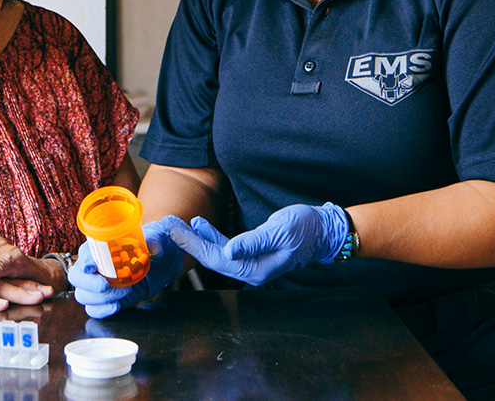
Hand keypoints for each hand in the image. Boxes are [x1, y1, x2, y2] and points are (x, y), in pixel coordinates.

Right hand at [68, 216, 189, 318]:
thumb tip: (154, 250)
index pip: (85, 252)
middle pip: (76, 277)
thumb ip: (154, 243)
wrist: (164, 261)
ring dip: (100, 298)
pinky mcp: (107, 298)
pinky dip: (101, 311)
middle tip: (106, 285)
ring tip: (124, 292)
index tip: (91, 267)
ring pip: (83, 295)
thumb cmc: (155, 243)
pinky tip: (116, 306)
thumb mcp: (157, 239)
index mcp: (102, 245)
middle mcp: (96, 265)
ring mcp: (99, 283)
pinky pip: (93, 309)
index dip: (84, 260)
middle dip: (88, 284)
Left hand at [170, 203, 348, 285]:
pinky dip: (212, 237)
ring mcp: (251, 263)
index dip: (195, 245)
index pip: (217, 259)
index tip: (177, 232)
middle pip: (212, 258)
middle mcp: (250, 270)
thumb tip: (229, 251)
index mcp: (256, 269)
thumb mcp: (279, 231)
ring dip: (199, 239)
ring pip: (217, 253)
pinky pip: (227, 248)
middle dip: (190, 243)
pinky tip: (201, 225)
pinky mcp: (252, 253)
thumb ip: (253, 242)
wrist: (323, 230)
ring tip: (181, 225)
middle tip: (171, 227)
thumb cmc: (305, 229)